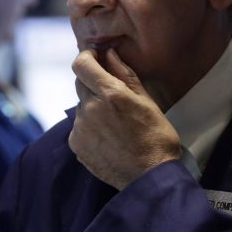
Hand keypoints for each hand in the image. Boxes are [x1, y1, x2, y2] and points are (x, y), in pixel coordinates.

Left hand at [69, 47, 181, 189]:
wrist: (149, 177)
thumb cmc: (155, 136)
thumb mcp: (146, 101)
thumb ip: (124, 74)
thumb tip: (109, 53)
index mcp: (109, 94)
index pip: (82, 64)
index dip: (86, 57)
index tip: (95, 57)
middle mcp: (89, 109)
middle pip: (80, 84)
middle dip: (93, 83)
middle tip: (112, 95)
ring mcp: (80, 128)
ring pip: (81, 106)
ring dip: (92, 107)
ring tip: (114, 123)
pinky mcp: (76, 144)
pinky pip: (79, 126)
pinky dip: (90, 126)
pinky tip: (108, 137)